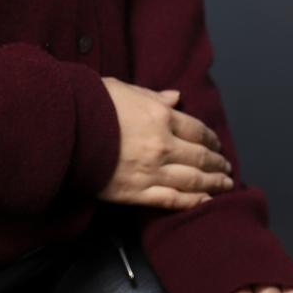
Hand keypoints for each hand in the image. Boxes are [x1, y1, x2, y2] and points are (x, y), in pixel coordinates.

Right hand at [96, 79, 234, 207]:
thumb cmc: (92, 104)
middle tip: (227, 168)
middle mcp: (163, 145)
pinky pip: (173, 200)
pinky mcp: (138, 192)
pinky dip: (192, 202)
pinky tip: (205, 202)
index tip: (218, 145)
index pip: (197, 130)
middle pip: (200, 157)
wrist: (65, 130)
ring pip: (193, 181)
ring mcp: (152, 171)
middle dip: (218, 164)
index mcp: (161, 117)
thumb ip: (154, 96)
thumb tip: (176, 97)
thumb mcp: (125, 90)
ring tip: (225, 186)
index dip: (211, 139)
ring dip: (213, 184)